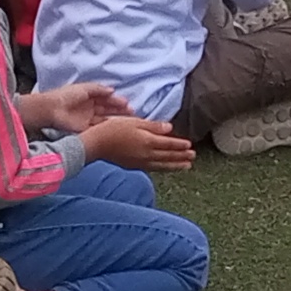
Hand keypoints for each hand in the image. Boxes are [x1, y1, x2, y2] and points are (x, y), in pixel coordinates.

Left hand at [31, 81, 133, 128]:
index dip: (116, 101)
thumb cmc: (66, 96)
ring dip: (116, 119)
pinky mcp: (84, 129)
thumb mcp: (84, 88)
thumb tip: (112, 90)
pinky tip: (116, 127)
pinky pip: (98, 128)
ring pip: (105, 119)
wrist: (52, 109)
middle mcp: (90, 108)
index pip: (105, 99)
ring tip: (128, 119)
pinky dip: (107, 127)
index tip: (127, 103)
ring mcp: (87, 119)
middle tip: (132, 112)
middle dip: (119, 110)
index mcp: (89, 97)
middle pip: (107, 109)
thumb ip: (99, 89)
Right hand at [80, 115, 195, 173]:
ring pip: (162, 165)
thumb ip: (153, 126)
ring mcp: (140, 162)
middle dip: (181, 156)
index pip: (168, 144)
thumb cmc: (113, 128)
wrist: (96, 144)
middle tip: (193, 157)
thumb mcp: (134, 122)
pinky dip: (163, 168)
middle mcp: (146, 154)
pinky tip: (166, 167)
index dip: (180, 145)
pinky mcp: (134, 166)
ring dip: (175, 165)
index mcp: (147, 141)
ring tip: (187, 166)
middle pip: (168, 156)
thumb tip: (170, 128)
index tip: (190, 145)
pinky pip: (153, 168)